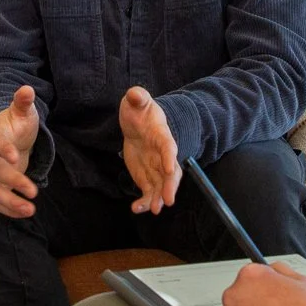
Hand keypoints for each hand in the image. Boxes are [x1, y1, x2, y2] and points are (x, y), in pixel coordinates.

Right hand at [0, 86, 41, 218]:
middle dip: (13, 181)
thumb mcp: (22, 111)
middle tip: (33, 191)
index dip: (4, 150)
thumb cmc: (15, 123)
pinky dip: (9, 209)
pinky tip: (25, 213)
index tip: (16, 157)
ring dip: (10, 201)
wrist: (7, 136)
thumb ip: (23, 102)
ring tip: (30, 210)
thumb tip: (27, 89)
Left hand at [119, 87, 179, 213]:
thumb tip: (135, 95)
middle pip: (170, 173)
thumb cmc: (139, 111)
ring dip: (158, 198)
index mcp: (162, 136)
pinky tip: (137, 209)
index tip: (170, 169)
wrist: (138, 124)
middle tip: (168, 201)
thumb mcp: (137, 100)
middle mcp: (162, 155)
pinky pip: (148, 192)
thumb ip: (138, 98)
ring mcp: (155, 167)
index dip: (169, 158)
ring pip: (161, 186)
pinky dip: (144, 202)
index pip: (168, 147)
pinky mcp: (147, 176)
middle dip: (169, 186)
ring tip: (154, 210)